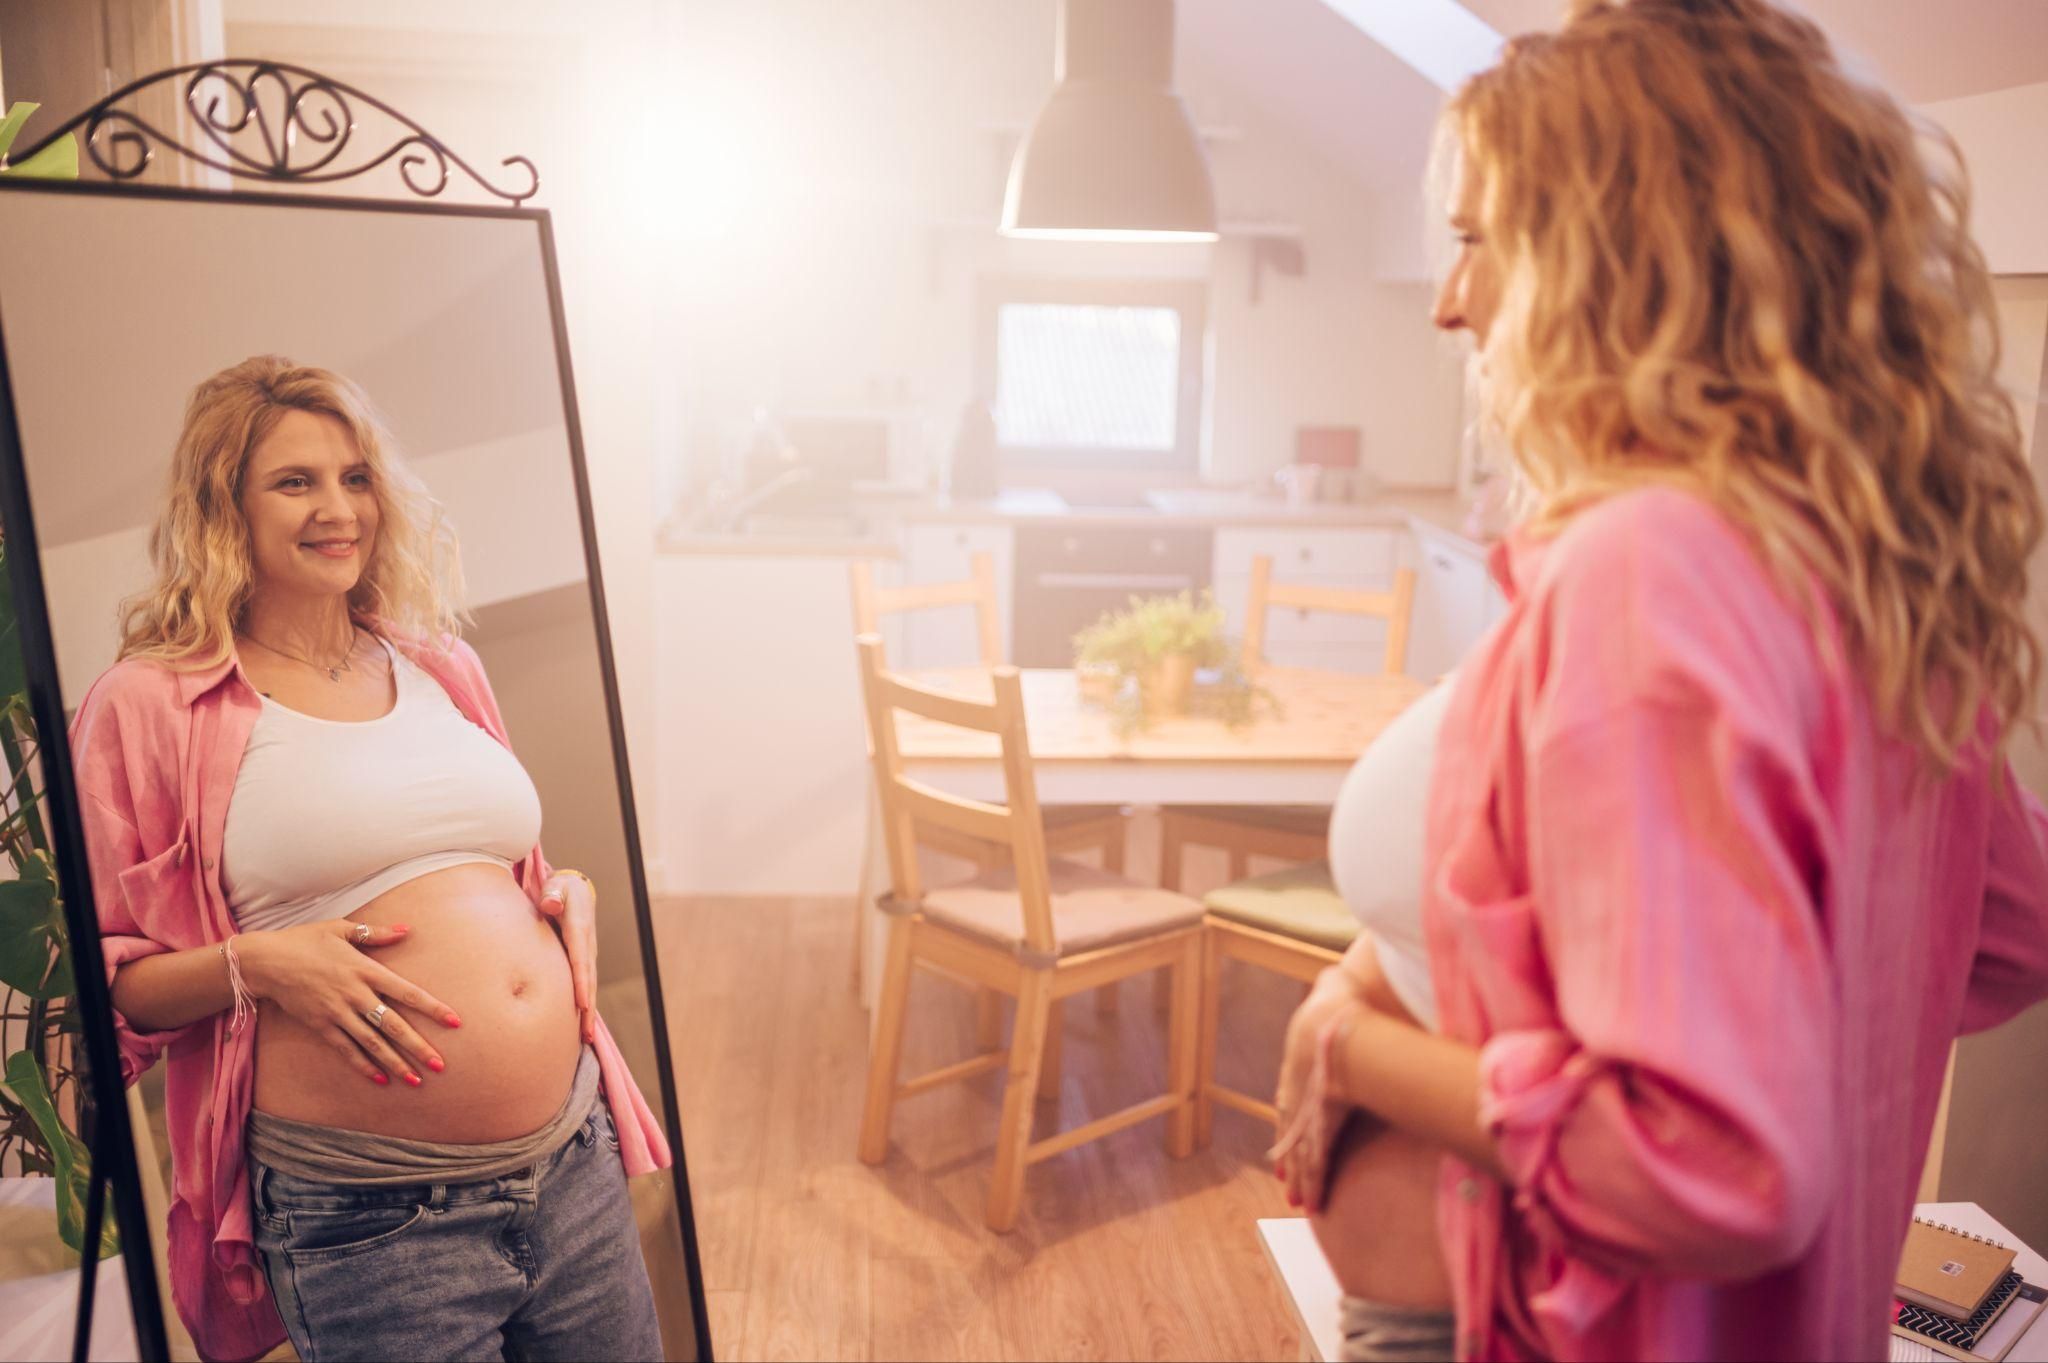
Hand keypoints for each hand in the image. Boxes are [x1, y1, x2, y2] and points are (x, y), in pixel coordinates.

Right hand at [235, 920, 460, 1087]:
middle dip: (419, 1046)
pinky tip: (380, 1079)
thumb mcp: (342, 928)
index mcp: (366, 969)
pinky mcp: (320, 1026)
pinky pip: (346, 1050)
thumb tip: (407, 929)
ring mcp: (337, 1013)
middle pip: (394, 1025)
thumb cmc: (305, 940)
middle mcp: (355, 994)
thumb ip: (377, 933)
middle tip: (441, 1065)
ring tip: (416, 1080)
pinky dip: (363, 1065)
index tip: (455, 1022)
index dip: (433, 1008)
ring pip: (372, 1043)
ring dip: (395, 1062)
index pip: (408, 992)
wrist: (265, 961)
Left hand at [539, 872, 597, 1043]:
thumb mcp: (556, 886)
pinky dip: (583, 1004)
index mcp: (580, 928)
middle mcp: (587, 945)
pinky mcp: (581, 960)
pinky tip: (579, 1023)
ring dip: (587, 1011)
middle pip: (588, 980)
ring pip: (588, 986)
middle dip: (588, 1008)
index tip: (581, 1005)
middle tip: (586, 1034)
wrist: (573, 890)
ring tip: (585, 1037)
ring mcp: (586, 954)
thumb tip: (549, 904)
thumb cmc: (560, 889)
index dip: (581, 983)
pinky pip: (583, 984)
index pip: (579, 959)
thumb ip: (552, 894)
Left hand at [1273, 966, 1367, 1213]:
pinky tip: (1312, 1204)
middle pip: (1294, 1135)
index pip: (1293, 1103)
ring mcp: (1308, 1112)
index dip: (1291, 1125)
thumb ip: (1338, 989)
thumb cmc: (1339, 1002)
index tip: (1287, 1143)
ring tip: (1299, 1202)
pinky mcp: (1321, 1127)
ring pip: (1303, 1155)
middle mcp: (1299, 1094)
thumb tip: (1342, 977)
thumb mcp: (1334, 992)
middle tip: (1287, 1187)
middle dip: (1292, 1162)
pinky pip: (1317, 1163)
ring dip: (1301, 1180)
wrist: (1334, 1023)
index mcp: (1301, 1066)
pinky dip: (1315, 1183)